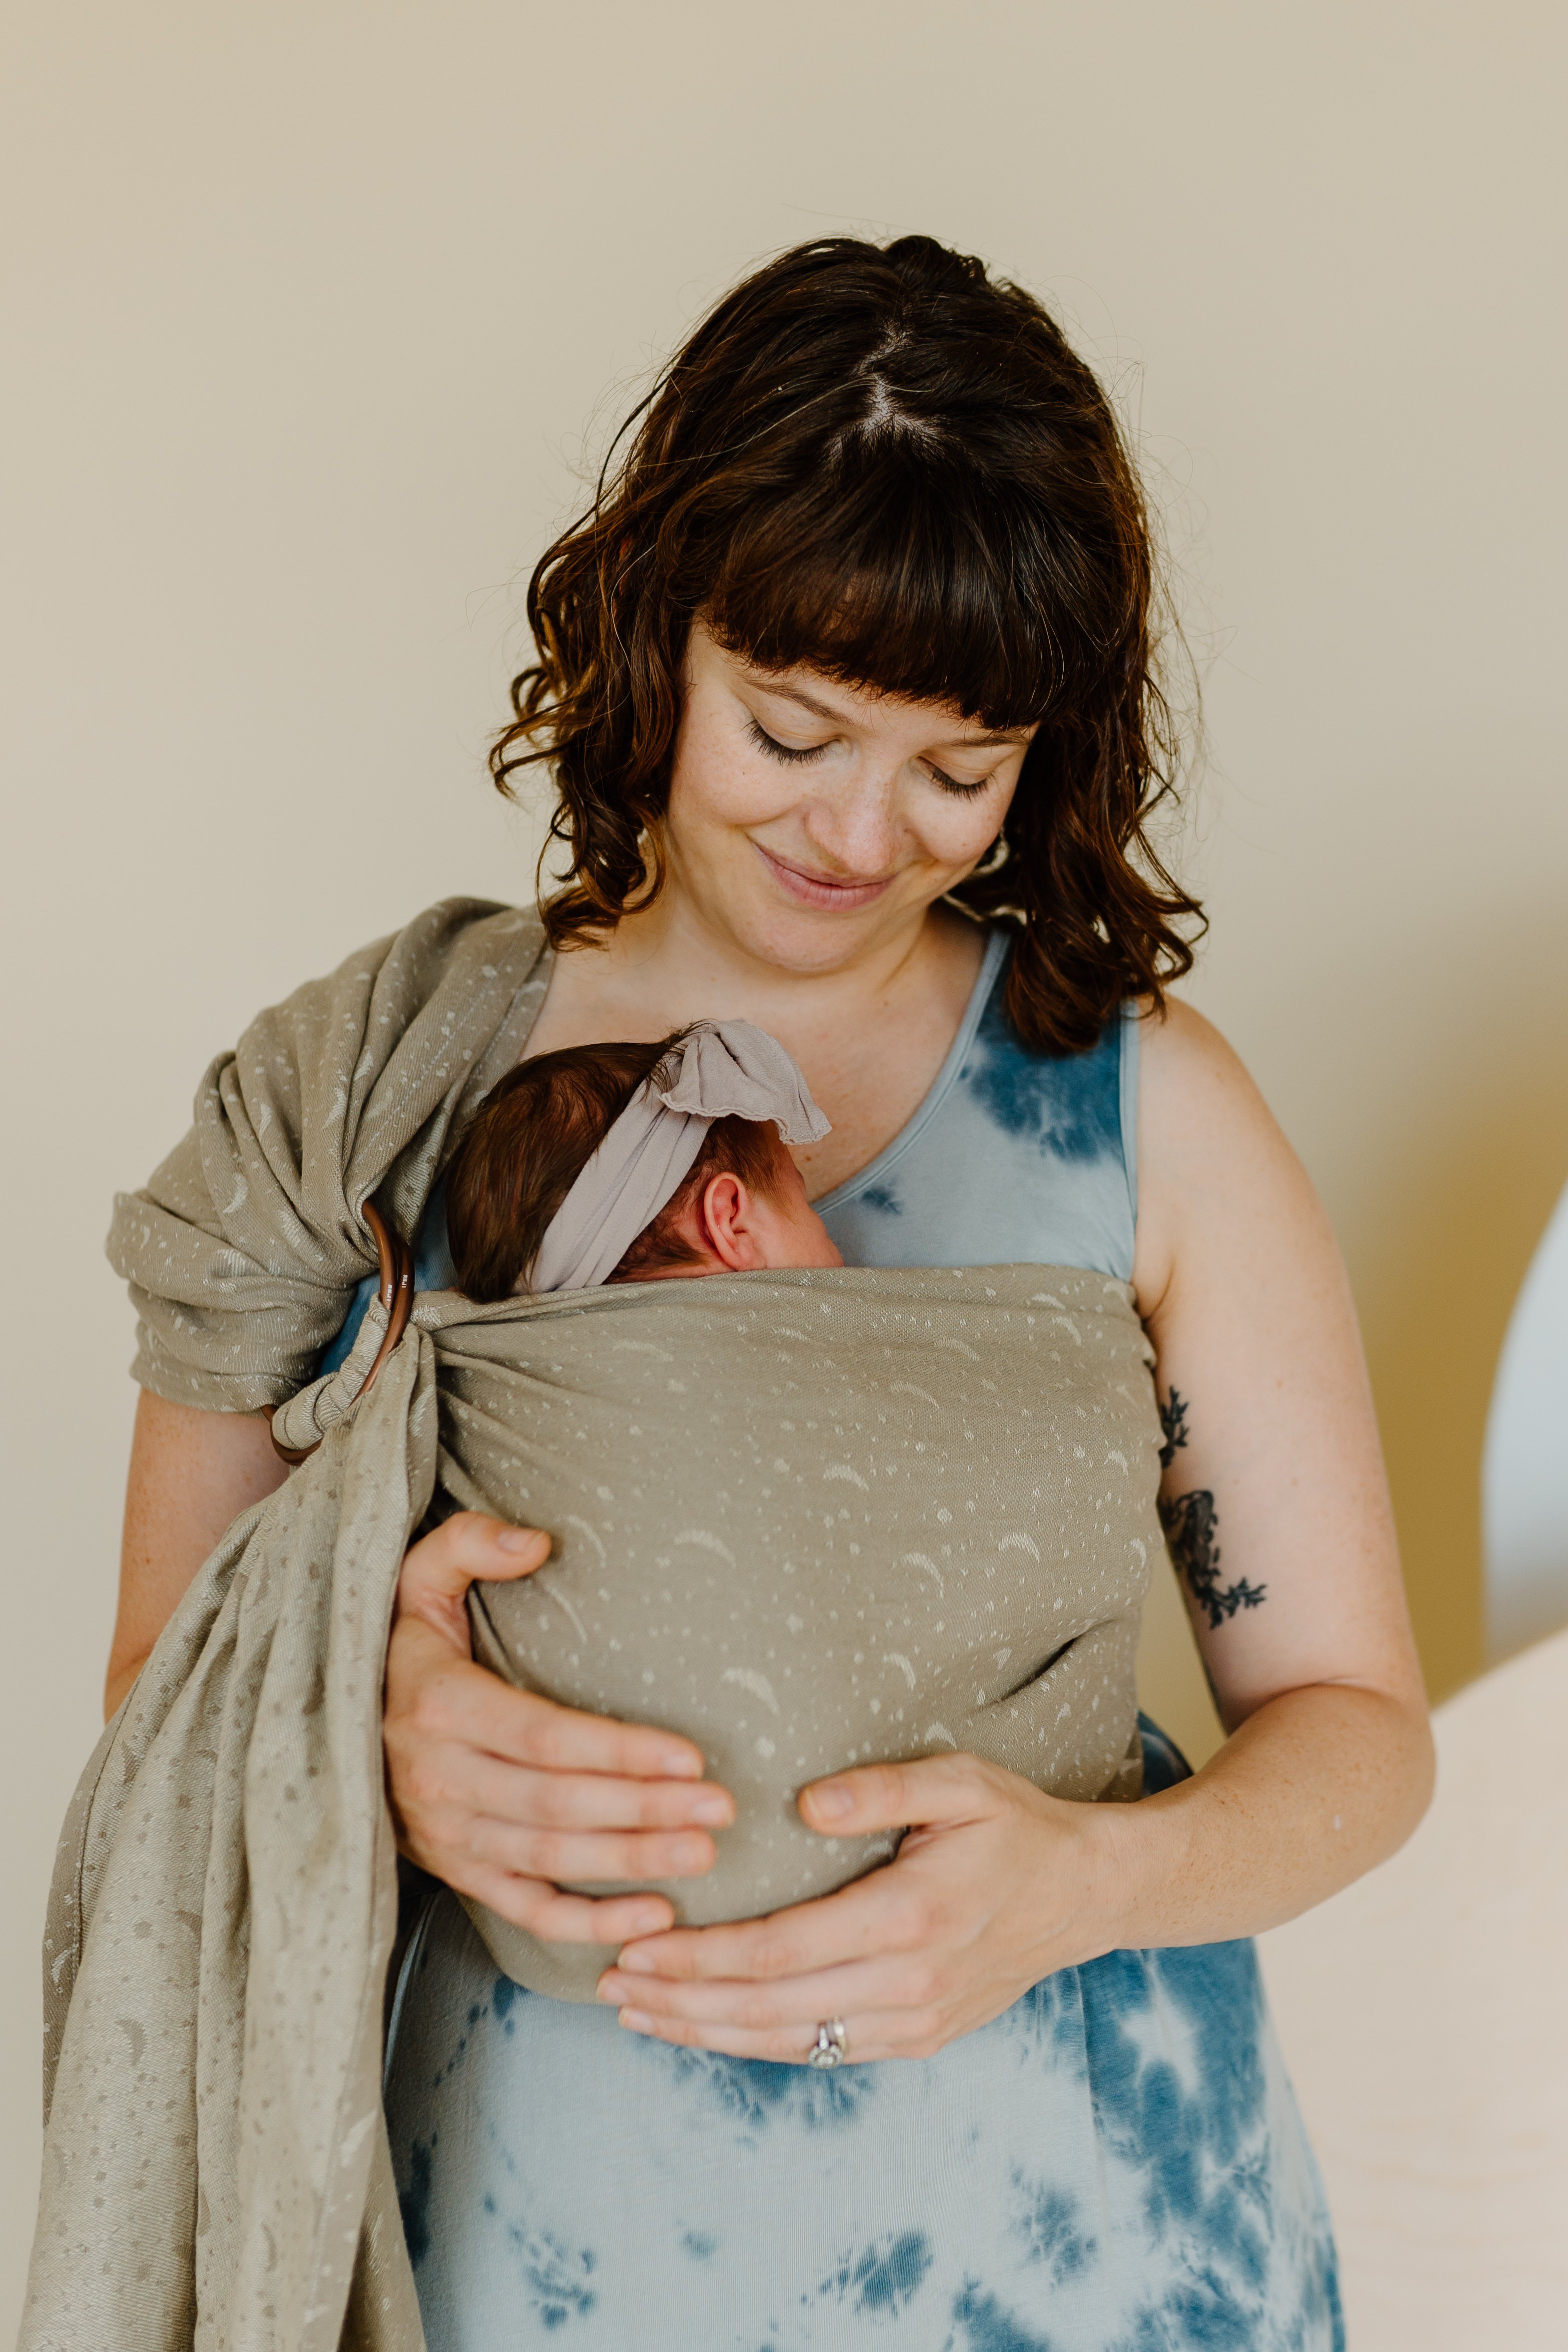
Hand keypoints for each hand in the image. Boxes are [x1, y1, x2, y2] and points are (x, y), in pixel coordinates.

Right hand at [383, 1511, 736, 1944]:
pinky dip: (589, 1924)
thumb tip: (537, 1541)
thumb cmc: (397, 1646)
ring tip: (703, 1854)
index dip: (619, 1750)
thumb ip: (468, 1544)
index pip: (545, 1738)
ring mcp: (448, 1835)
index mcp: (440, 1707)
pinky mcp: (456, 1872)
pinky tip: (652, 1915)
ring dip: (630, 1862)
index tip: (690, 1757)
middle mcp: (441, 1779)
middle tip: (720, 1811)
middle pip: (559, 1805)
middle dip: (645, 1810)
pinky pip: (526, 1910)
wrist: (322, 1723)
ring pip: (551, 1861)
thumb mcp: (414, 1578)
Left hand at [596, 1753, 1135, 2062]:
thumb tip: (804, 1802)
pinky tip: (712, 2030)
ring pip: (788, 2042)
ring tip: (640, 2015)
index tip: (637, 1947)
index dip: (699, 1957)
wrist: (1088, 1894)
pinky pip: (823, 2052)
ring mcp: (912, 2023)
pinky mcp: (918, 2039)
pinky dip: (759, 2046)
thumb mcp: (958, 1781)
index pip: (776, 1951)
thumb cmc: (1016, 1826)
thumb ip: (880, 1787)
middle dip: (681, 2001)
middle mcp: (905, 1985)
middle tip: (612, 1987)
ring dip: (706, 2032)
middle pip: (767, 2007)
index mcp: (907, 1918)